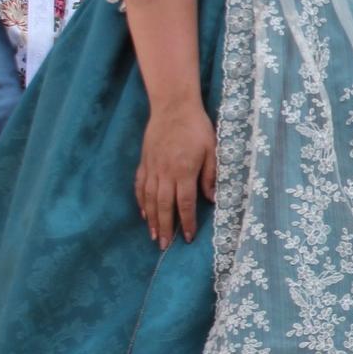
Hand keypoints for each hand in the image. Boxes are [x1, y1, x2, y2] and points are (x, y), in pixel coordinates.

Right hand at [135, 97, 215, 248]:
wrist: (173, 107)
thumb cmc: (197, 128)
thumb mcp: (212, 150)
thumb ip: (211, 175)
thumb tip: (212, 200)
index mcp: (183, 171)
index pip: (184, 203)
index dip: (186, 222)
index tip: (187, 237)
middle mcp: (165, 173)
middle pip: (163, 206)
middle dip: (165, 227)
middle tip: (165, 246)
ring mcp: (152, 168)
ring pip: (149, 200)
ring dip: (152, 219)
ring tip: (154, 236)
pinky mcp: (144, 162)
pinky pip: (140, 186)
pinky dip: (141, 202)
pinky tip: (144, 213)